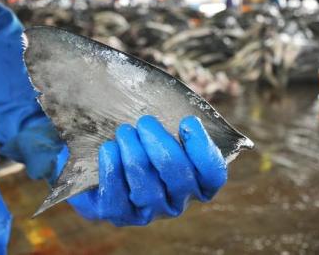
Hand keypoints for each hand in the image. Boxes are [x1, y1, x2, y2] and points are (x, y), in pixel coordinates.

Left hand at [67, 115, 226, 225]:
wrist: (105, 161)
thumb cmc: (143, 140)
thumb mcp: (161, 130)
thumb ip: (173, 122)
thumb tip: (173, 103)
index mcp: (197, 183)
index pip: (212, 174)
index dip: (202, 149)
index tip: (187, 121)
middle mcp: (177, 202)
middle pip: (179, 179)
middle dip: (161, 146)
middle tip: (145, 122)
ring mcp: (150, 212)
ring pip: (147, 190)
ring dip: (135, 156)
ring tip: (124, 132)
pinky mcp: (121, 215)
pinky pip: (118, 200)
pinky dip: (112, 172)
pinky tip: (109, 149)